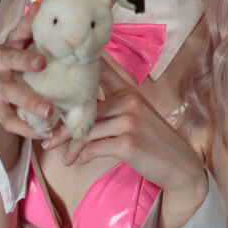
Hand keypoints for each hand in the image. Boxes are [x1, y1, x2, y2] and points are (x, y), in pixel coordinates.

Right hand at [0, 3, 52, 140]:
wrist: (6, 92)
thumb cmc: (28, 62)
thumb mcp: (34, 45)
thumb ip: (40, 29)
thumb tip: (44, 0)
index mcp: (11, 45)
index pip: (17, 33)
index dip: (27, 30)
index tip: (41, 45)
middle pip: (8, 60)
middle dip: (24, 61)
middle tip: (43, 65)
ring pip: (7, 94)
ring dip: (28, 102)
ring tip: (50, 112)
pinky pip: (8, 120)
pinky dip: (25, 128)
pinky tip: (43, 133)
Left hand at [60, 62, 206, 200]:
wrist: (180, 165)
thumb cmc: (153, 141)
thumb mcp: (136, 115)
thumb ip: (112, 106)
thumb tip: (77, 113)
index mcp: (128, 90)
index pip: (103, 68)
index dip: (81, 62)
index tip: (57, 69)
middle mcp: (129, 100)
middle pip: (83, 109)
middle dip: (61, 127)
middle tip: (47, 139)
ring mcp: (129, 120)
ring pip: (85, 131)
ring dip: (70, 148)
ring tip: (63, 158)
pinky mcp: (128, 142)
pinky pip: (93, 148)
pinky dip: (82, 156)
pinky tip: (78, 161)